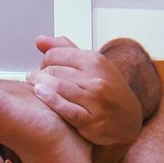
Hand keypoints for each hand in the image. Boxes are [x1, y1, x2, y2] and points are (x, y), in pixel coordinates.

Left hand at [26, 35, 141, 146]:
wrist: (129, 120)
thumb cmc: (108, 91)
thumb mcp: (92, 65)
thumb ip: (65, 51)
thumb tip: (39, 41)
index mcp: (95, 61)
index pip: (55, 55)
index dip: (44, 61)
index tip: (43, 69)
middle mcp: (96, 79)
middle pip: (53, 71)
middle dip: (40, 75)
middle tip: (36, 80)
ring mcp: (94, 101)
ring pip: (56, 87)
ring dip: (39, 86)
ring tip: (34, 87)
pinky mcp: (91, 121)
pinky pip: (64, 108)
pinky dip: (49, 100)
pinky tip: (39, 94)